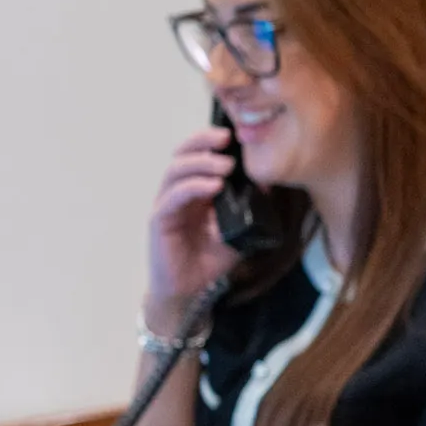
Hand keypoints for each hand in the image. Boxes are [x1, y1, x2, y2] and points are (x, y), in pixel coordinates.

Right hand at [147, 127, 245, 328]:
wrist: (191, 292)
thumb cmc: (210, 261)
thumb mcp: (238, 230)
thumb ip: (248, 207)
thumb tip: (266, 182)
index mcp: (195, 192)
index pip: (197, 156)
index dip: (210, 142)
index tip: (233, 134)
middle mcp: (178, 194)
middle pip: (182, 155)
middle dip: (202, 143)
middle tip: (226, 138)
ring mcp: (166, 206)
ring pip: (175, 172)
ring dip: (201, 164)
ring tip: (225, 165)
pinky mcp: (159, 221)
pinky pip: (173, 198)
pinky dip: (192, 187)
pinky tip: (213, 186)